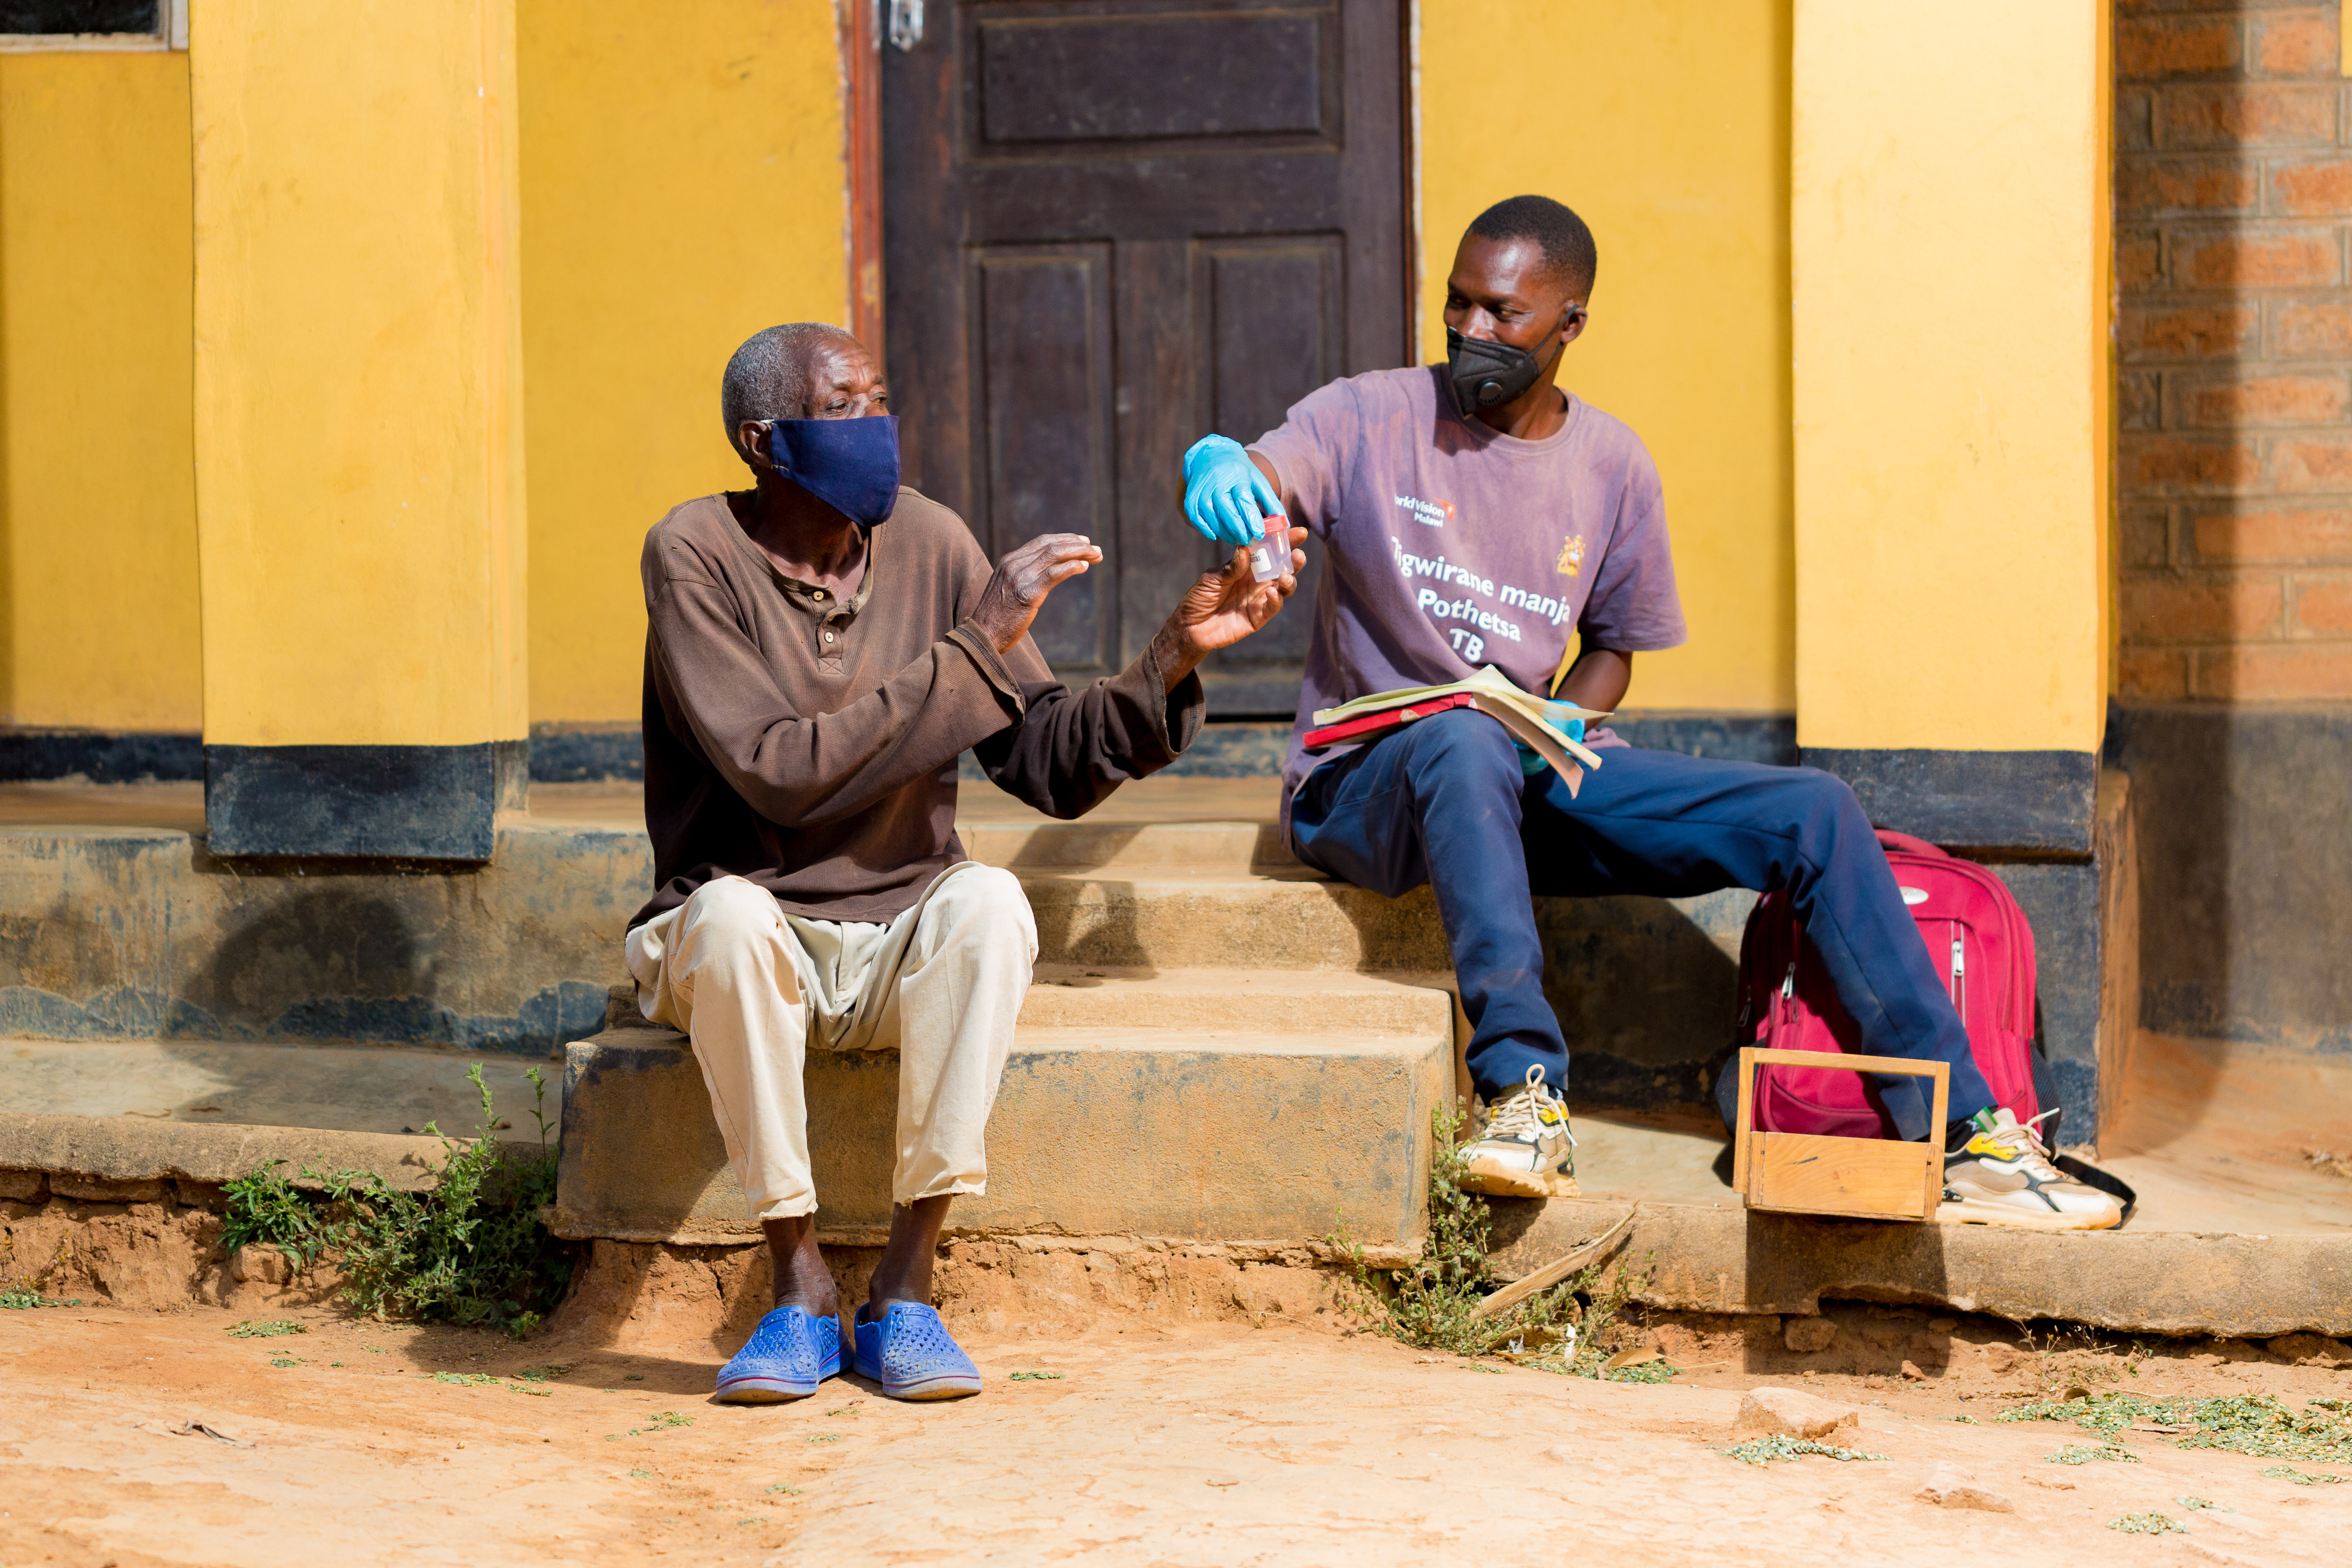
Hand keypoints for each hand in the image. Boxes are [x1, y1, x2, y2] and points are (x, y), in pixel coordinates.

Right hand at [970, 534, 1101, 652]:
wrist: (981, 637)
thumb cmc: (996, 619)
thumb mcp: (1007, 590)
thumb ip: (1023, 577)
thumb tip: (1046, 574)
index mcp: (1009, 561)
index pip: (1042, 542)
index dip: (1065, 539)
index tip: (1083, 542)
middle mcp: (1014, 565)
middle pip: (1051, 545)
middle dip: (1077, 544)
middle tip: (1096, 549)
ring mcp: (1020, 578)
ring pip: (1055, 555)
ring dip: (1080, 553)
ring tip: (1096, 556)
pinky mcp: (1027, 594)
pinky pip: (1054, 574)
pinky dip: (1072, 567)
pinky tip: (1084, 567)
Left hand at [1148, 529, 1306, 691]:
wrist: (1189, 627)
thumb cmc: (1199, 598)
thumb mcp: (1212, 578)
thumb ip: (1231, 567)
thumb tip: (1245, 547)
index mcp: (1247, 567)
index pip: (1269, 550)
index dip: (1284, 541)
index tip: (1298, 531)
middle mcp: (1257, 581)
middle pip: (1282, 568)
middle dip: (1294, 559)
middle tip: (1298, 554)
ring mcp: (1259, 599)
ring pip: (1283, 587)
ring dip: (1289, 580)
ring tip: (1285, 576)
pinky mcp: (1258, 617)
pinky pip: (1272, 607)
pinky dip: (1276, 600)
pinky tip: (1272, 593)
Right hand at [1181, 435, 1283, 546]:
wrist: (1212, 455)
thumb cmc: (1239, 472)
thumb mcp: (1258, 481)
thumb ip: (1271, 502)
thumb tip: (1284, 524)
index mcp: (1238, 476)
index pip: (1244, 500)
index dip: (1251, 519)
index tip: (1259, 534)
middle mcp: (1218, 482)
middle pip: (1227, 511)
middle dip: (1238, 529)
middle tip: (1248, 541)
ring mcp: (1202, 489)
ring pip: (1211, 516)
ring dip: (1223, 532)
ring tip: (1235, 539)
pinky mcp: (1191, 496)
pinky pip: (1195, 517)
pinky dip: (1204, 529)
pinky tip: (1215, 535)